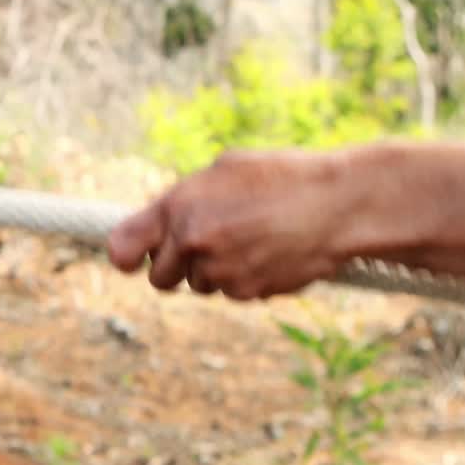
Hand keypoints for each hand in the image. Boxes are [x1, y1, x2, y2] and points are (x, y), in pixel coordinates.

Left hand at [106, 149, 349, 299]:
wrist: (340, 203)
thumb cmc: (283, 177)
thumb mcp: (225, 171)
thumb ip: (184, 200)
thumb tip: (156, 223)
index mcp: (179, 205)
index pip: (123, 245)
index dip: (124, 256)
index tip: (128, 261)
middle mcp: (192, 241)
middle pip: (159, 278)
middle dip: (177, 267)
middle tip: (208, 245)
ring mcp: (219, 271)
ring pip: (200, 286)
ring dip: (216, 271)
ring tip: (251, 240)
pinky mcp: (246, 293)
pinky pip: (232, 293)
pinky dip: (245, 280)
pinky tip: (269, 254)